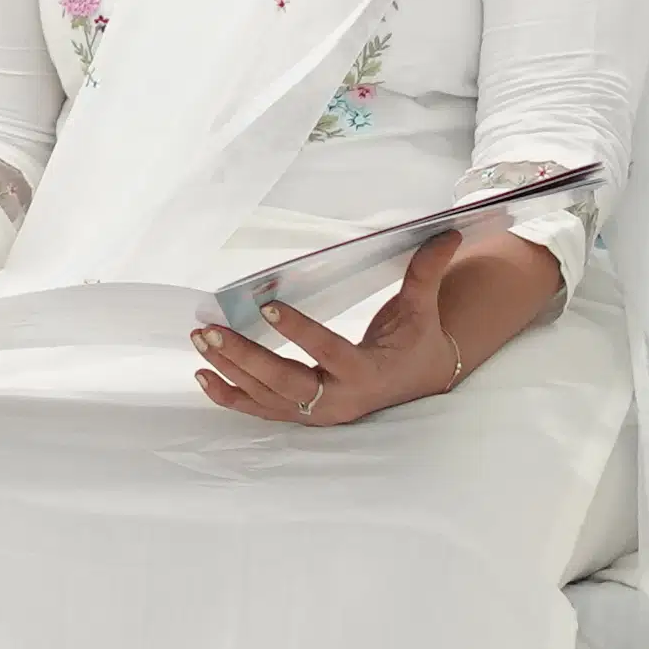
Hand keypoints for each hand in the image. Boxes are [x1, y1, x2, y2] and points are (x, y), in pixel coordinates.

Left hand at [192, 232, 471, 427]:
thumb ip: (425, 273)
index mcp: (367, 373)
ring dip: (231, 370)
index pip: (328, 352)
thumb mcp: (422, 309)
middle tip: (212, 330)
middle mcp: (339, 400)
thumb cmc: (416, 341)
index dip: (299, 331)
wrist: (417, 381)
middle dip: (245, 358)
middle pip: (285, 383)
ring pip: (266, 397)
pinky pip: (260, 409)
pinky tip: (203, 374)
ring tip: (202, 340)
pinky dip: (230, 395)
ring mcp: (317, 412)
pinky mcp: (302, 415)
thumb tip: (446, 233)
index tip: (266, 304)